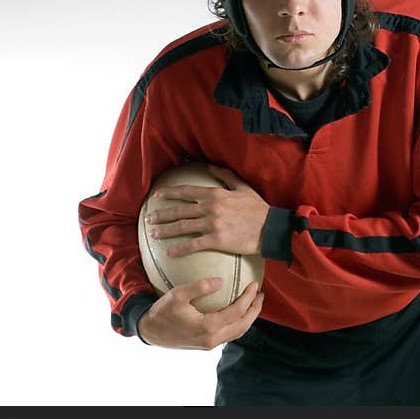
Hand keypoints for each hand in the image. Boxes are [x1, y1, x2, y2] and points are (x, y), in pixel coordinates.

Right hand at [137, 278, 263, 349]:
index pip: (236, 312)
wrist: (151, 331)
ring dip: (249, 317)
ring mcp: (210, 343)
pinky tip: (239, 312)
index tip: (254, 284)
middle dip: (255, 309)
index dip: (248, 298)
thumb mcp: (178, 295)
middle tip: (260, 294)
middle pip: (243, 325)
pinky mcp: (207, 343)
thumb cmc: (163, 311)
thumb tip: (220, 281)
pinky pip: (230, 334)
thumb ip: (199, 287)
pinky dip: (239, 323)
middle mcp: (212, 339)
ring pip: (238, 332)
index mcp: (207, 327)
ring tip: (255, 302)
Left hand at [144, 164, 269, 257]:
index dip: (169, 193)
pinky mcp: (216, 241)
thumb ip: (225, 176)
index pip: (186, 192)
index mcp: (215, 194)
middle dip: (162, 214)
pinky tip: (168, 252)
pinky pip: (193, 245)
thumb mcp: (243, 187)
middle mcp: (210, 208)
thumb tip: (210, 166)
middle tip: (148, 218)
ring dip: (165, 230)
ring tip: (153, 234)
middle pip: (179, 210)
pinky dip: (179, 249)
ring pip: (182, 227)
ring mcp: (212, 225)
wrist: (271, 228)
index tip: (157, 195)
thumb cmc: (258, 209)